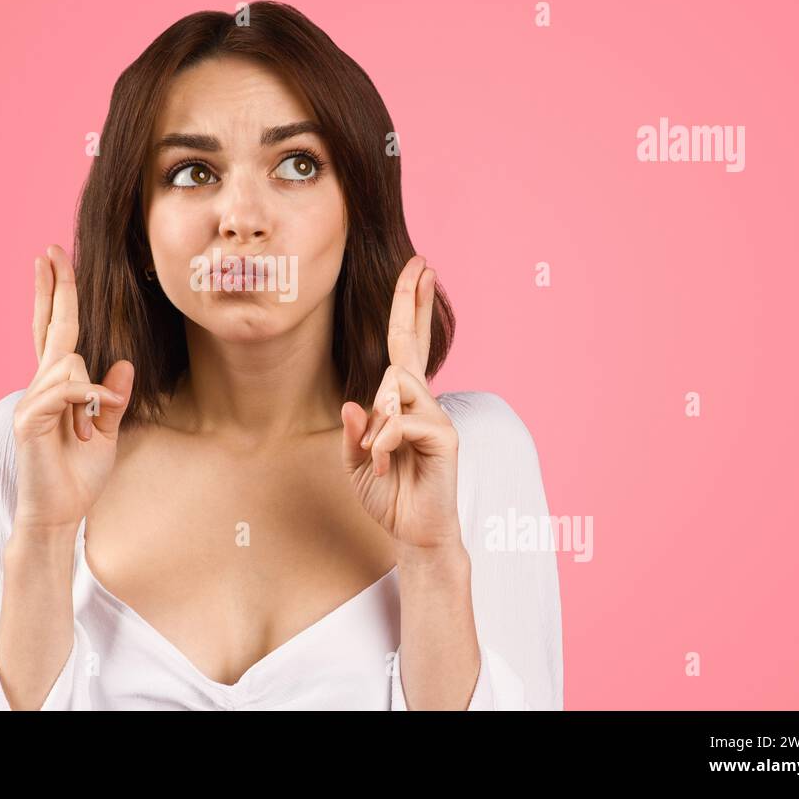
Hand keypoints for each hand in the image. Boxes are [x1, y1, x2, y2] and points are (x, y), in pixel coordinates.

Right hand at [9, 244, 134, 537]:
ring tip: (91, 429)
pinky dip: (87, 401)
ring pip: (69, 363)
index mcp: (58, 387)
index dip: (56, 297)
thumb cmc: (79, 476)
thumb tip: (122, 365)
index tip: (52, 261)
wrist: (58, 514)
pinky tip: (93, 422)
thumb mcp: (107, 432)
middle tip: (50, 250)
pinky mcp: (27, 419)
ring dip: (91, 394)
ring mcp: (30, 401)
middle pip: (50, 328)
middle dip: (53, 288)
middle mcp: (41, 387)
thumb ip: (112, 399)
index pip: (56, 333)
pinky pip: (64, 391)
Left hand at [339, 255, 462, 551]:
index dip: (410, 309)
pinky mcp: (444, 436)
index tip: (418, 270)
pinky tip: (386, 464)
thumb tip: (353, 403)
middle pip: (412, 342)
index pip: (404, 347)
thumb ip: (354, 433)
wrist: (415, 535)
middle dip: (412, 301)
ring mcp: (436, 416)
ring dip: (379, 420)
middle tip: (421, 262)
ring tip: (379, 457)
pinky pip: (403, 421)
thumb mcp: (357, 463)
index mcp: (401, 403)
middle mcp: (422, 402)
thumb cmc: (389, 497)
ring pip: (395, 385)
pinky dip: (386, 442)